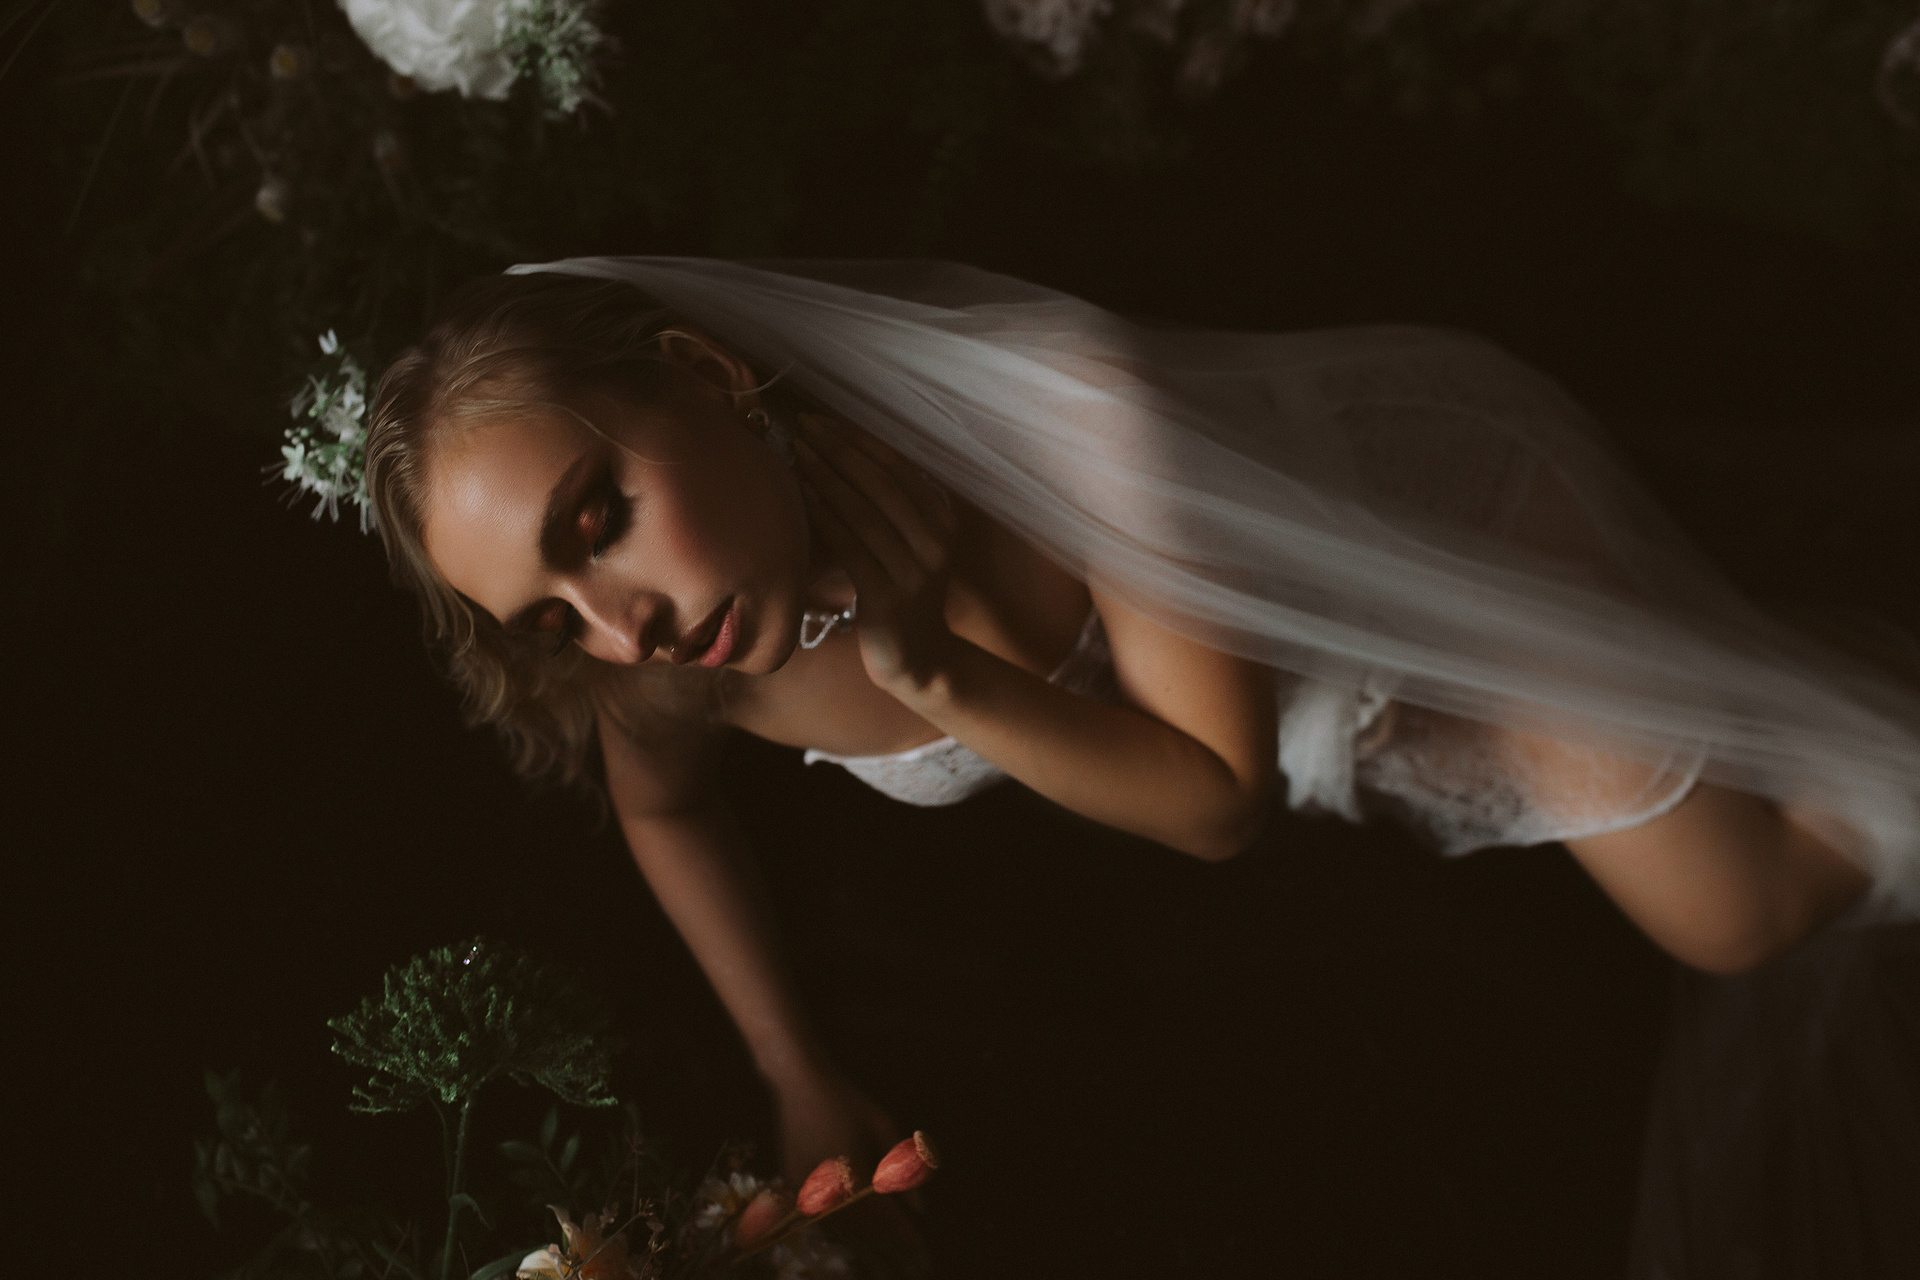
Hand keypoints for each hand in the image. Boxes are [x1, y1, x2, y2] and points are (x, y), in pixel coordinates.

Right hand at [773, 1064, 929, 1277]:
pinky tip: (857, 1249)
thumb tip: (919, 1208)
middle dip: (889, 1256)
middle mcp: (830, 1188)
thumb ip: (902, 1166)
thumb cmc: (846, 1100)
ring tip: (885, 1272)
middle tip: (912, 1274)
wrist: (797, 1084)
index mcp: (854, 1172)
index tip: (924, 1258)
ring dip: (865, 1254)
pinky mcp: (794, 1188)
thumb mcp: (882, 1124)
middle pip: (864, 1233)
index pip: (885, 1217)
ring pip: (841, 1233)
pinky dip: (843, 1239)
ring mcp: (808, 1191)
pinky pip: (823, 1222)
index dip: (905, 1241)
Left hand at [794, 413, 961, 695]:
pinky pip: (851, 548)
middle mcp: (936, 543)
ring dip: (826, 478)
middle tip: (802, 428)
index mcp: (943, 522)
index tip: (821, 422)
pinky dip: (825, 519)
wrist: (920, 660)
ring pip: (865, 512)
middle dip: (838, 451)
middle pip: (881, 484)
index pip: (898, 468)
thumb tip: (837, 456)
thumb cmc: (902, 596)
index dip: (858, 441)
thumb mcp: (908, 548)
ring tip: (796, 455)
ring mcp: (916, 572)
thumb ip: (889, 509)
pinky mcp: (890, 598)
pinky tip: (801, 500)